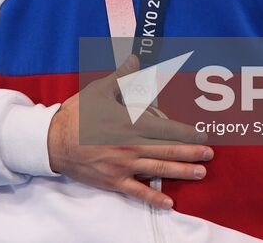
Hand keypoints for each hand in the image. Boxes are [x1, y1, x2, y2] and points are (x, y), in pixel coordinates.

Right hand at [47, 54, 213, 209]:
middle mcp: (130, 146)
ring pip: (158, 170)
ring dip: (182, 172)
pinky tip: (170, 203)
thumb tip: (135, 59)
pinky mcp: (113, 180)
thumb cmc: (77, 114)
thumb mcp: (99, 90)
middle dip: (192, 152)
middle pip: (168, 150)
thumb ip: (121, 76)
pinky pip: (137, 192)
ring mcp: (123, 165)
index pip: (166, 128)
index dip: (187, 132)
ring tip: (200, 173)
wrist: (52, 141)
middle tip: (210, 154)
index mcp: (130, 123)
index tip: (202, 134)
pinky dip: (154, 198)